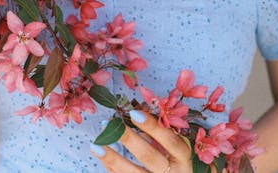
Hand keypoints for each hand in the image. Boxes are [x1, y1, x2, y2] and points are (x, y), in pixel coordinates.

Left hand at [90, 110, 218, 172]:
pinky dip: (111, 167)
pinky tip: (101, 155)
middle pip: (149, 157)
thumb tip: (137, 110)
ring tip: (95, 145)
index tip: (134, 113)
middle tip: (111, 124)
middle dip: (129, 139)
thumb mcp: (173, 146)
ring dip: (112, 158)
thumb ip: (159, 130)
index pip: (169, 140)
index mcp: (182, 158)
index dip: (152, 126)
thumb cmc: (174, 159)